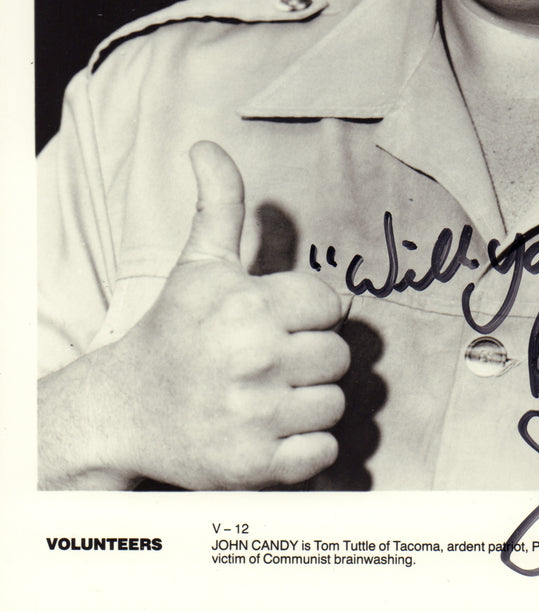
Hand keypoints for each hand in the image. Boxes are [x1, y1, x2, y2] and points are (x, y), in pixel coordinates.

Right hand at [85, 141, 348, 489]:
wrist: (127, 409)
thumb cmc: (174, 330)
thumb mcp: (199, 263)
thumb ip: (219, 203)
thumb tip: (207, 145)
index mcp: (250, 307)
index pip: (330, 304)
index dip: (309, 311)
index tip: (280, 319)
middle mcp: (257, 360)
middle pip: (339, 355)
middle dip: (313, 355)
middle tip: (277, 358)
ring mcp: (258, 416)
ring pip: (335, 403)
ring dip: (312, 400)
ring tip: (275, 393)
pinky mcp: (258, 466)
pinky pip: (323, 452)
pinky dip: (308, 446)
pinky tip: (276, 427)